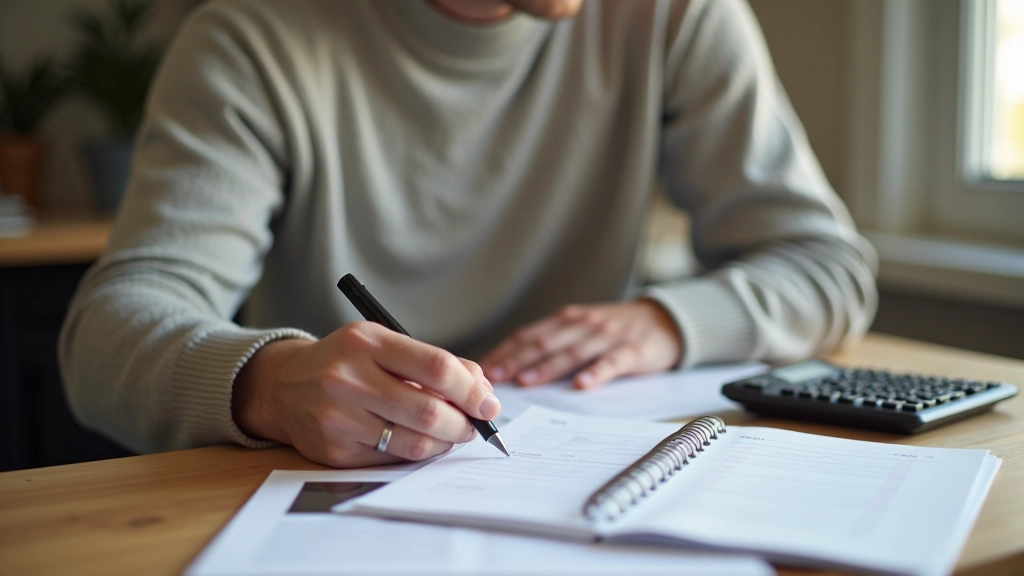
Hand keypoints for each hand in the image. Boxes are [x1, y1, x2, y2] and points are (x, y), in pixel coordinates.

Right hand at [232, 321, 500, 467]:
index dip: (472, 389)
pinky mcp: (333, 451)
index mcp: (366, 342)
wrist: (283, 386)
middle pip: (429, 411)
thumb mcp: (383, 344)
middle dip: (463, 424)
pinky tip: (417, 442)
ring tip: (450, 434)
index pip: (436, 367)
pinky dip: (415, 454)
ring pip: (414, 443)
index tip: (489, 402)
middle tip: (473, 426)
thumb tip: (483, 390)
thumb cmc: (347, 362)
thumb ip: (433, 362)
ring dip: (444, 443)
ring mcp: (338, 418)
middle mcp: (348, 378)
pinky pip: (391, 460)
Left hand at [480, 300, 682, 389]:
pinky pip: (611, 362)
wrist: (663, 320)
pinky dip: (596, 373)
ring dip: (547, 367)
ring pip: (572, 352)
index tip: (484, 369)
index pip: (529, 335)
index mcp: (567, 320)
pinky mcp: (632, 350)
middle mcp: (583, 324)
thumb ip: (554, 342)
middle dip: (516, 360)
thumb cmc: (615, 329)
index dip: (505, 351)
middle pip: (544, 343)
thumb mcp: (582, 327)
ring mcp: (607, 336)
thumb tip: (515, 368)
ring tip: (527, 381)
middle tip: (495, 379)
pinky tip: (582, 385)